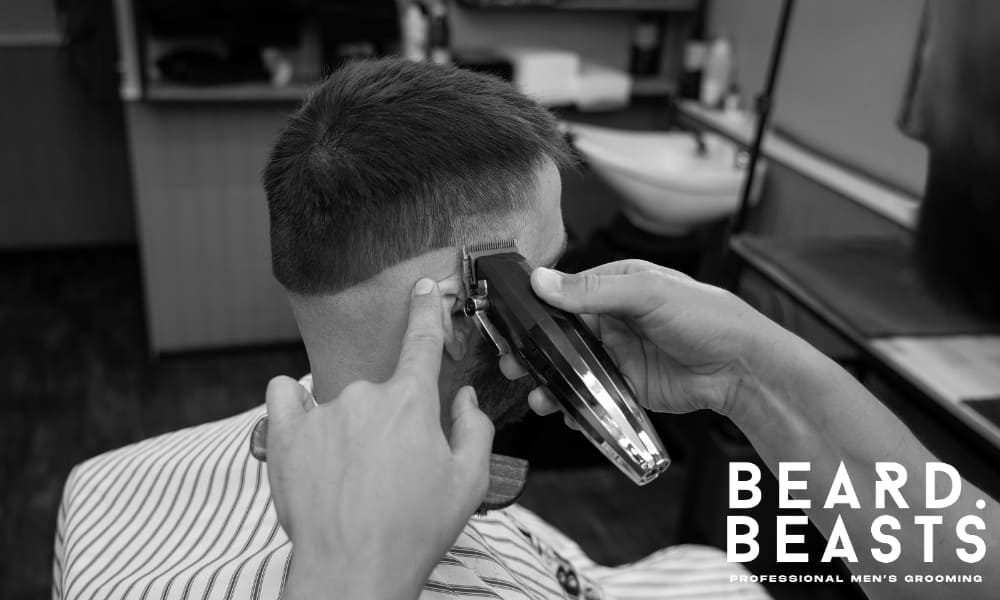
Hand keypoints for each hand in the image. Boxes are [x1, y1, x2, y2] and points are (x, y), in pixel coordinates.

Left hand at [266, 278, 494, 599]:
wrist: (353, 571)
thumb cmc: (414, 531)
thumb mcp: (469, 483)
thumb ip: (474, 429)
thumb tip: (465, 397)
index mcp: (413, 402)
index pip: (423, 340)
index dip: (426, 311)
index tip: (423, 290)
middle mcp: (366, 396)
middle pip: (382, 391)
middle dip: (391, 423)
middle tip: (392, 471)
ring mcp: (322, 412)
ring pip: (340, 403)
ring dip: (349, 428)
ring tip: (350, 479)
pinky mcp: (285, 433)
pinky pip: (284, 395)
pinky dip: (294, 406)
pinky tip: (305, 432)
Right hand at [504, 260, 793, 417]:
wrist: (742, 368)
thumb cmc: (707, 317)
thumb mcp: (648, 293)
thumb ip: (593, 290)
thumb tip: (543, 281)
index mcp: (617, 285)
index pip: (564, 293)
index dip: (536, 310)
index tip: (511, 323)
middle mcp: (614, 318)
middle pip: (561, 334)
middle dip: (534, 351)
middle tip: (512, 363)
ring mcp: (618, 353)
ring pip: (571, 368)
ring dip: (550, 382)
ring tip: (537, 396)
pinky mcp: (626, 385)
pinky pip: (590, 394)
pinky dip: (574, 405)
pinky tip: (564, 412)